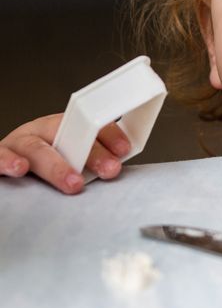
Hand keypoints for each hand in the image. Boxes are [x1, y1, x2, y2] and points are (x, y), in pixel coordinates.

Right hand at [0, 114, 130, 193]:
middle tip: (109, 169)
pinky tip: (19, 169)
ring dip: (57, 165)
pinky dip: (7, 161)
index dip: (109, 136)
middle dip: (91, 153)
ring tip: (72, 181)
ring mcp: (17, 145)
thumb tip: (117, 170)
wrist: (7, 167)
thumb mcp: (70, 161)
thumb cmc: (45, 168)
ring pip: (36, 149)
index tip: (124, 149)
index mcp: (63, 129)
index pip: (91, 126)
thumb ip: (90, 164)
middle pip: (67, 136)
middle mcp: (40, 132)